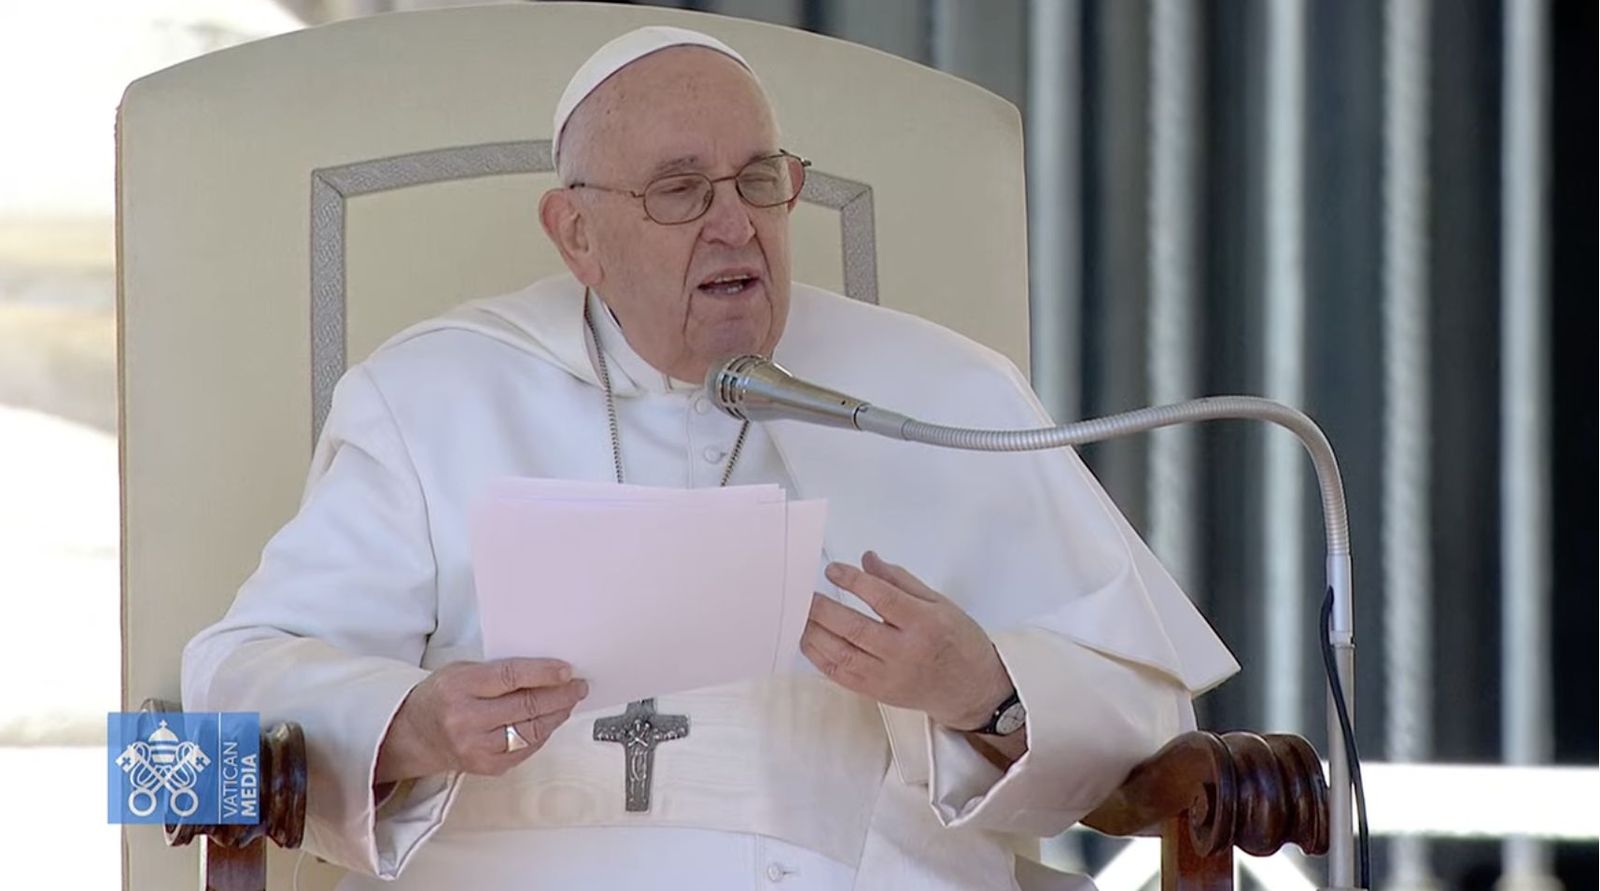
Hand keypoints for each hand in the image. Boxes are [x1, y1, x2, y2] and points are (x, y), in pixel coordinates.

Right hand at [374, 658, 588, 783]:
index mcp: (459, 687)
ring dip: (557, 714)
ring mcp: (477, 748)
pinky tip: (551, 720)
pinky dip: (544, 732)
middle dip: (560, 695)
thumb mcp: (461, 670)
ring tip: (569, 701)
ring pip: (532, 730)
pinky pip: (527, 749)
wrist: (414, 736)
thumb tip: (546, 670)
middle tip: (578, 686)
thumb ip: (498, 671)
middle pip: (526, 706)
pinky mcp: (488, 767)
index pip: (510, 677)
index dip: (543, 673)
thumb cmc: (441, 696)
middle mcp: (467, 720)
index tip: (567, 670)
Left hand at [802, 551, 1012, 730]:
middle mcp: (904, 652)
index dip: (853, 582)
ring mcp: (888, 676)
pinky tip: (808, 640)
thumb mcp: (940, 603)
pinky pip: (841, 675)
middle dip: (823, 609)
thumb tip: (867, 559)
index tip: (832, 570)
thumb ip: (901, 581)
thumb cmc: (959, 642)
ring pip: (842, 654)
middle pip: (855, 628)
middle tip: (803, 593)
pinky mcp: (877, 693)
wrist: (971, 690)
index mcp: (925, 624)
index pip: (882, 599)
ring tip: (799, 614)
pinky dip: (819, 657)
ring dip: (814, 633)